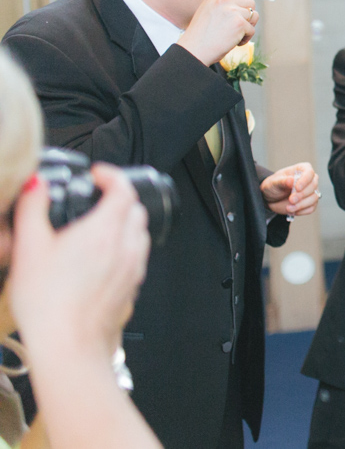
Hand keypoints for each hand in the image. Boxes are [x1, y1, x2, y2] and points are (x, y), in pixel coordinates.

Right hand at [8, 165, 149, 359]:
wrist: (68, 346)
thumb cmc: (48, 302)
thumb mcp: (29, 248)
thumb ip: (32, 209)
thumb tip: (35, 184)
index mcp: (105, 230)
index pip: (124, 189)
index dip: (112, 176)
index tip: (98, 175)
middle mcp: (127, 246)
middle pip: (136, 210)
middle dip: (119, 198)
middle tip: (96, 199)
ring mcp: (133, 268)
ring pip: (139, 234)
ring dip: (124, 223)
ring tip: (98, 228)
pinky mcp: (132, 288)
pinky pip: (136, 258)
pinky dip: (124, 248)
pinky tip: (101, 259)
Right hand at [176, 0, 256, 65]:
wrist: (194, 50)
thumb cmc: (201, 34)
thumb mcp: (209, 10)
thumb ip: (225, 4)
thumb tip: (247, 5)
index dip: (245, 0)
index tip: (241, 12)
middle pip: (251, 2)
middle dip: (249, 15)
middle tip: (239, 25)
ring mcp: (232, 10)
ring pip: (254, 15)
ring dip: (248, 27)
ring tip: (235, 35)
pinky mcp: (239, 23)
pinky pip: (252, 30)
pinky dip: (246, 38)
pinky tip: (234, 42)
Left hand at [261, 162, 319, 216]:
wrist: (271, 198)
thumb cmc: (273, 186)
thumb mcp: (273, 182)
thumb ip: (282, 181)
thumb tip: (291, 180)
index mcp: (302, 169)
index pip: (309, 173)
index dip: (305, 180)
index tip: (297, 188)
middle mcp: (309, 180)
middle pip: (313, 186)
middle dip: (302, 194)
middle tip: (291, 200)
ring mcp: (311, 192)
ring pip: (314, 198)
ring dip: (301, 204)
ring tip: (289, 208)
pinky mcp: (310, 203)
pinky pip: (311, 208)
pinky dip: (302, 210)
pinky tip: (293, 210)